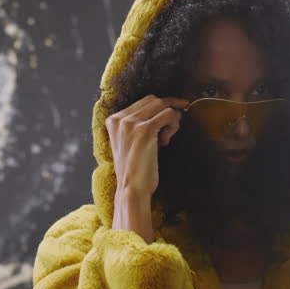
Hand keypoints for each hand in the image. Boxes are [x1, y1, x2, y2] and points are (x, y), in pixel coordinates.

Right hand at [106, 95, 188, 241]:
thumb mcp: (129, 142)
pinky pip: (169, 115)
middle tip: (176, 122)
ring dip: (172, 119)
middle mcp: (120, 119)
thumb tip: (163, 111)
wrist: (131, 189)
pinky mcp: (145, 130)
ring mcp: (131, 123)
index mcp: (113, 120)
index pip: (142, 101)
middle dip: (168, 108)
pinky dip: (173, 125)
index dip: (159, 106)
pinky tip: (166, 141)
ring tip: (166, 138)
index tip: (172, 112)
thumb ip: (138, 126)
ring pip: (162, 105)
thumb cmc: (134, 170)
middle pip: (153, 99)